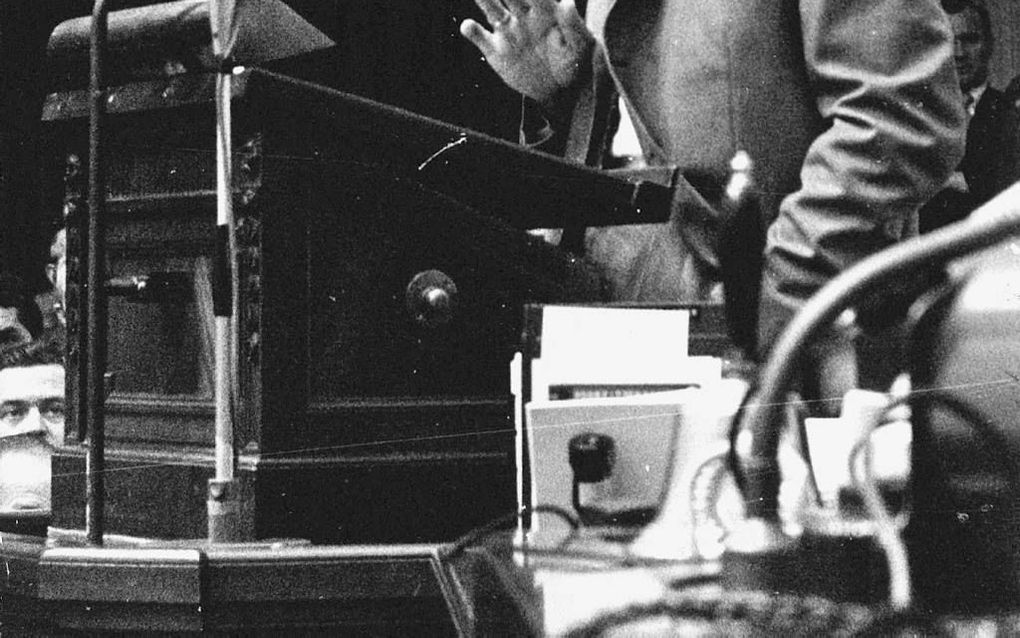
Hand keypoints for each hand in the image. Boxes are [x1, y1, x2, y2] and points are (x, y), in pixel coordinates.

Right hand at [460, 0, 593, 106]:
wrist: (561, 90)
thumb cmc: (576, 62)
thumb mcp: (581, 45)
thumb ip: (573, 25)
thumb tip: (568, 2)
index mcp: (545, 9)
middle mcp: (523, 15)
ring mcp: (508, 32)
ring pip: (490, 9)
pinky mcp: (497, 51)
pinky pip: (480, 38)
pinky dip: (472, 31)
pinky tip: (468, 26)